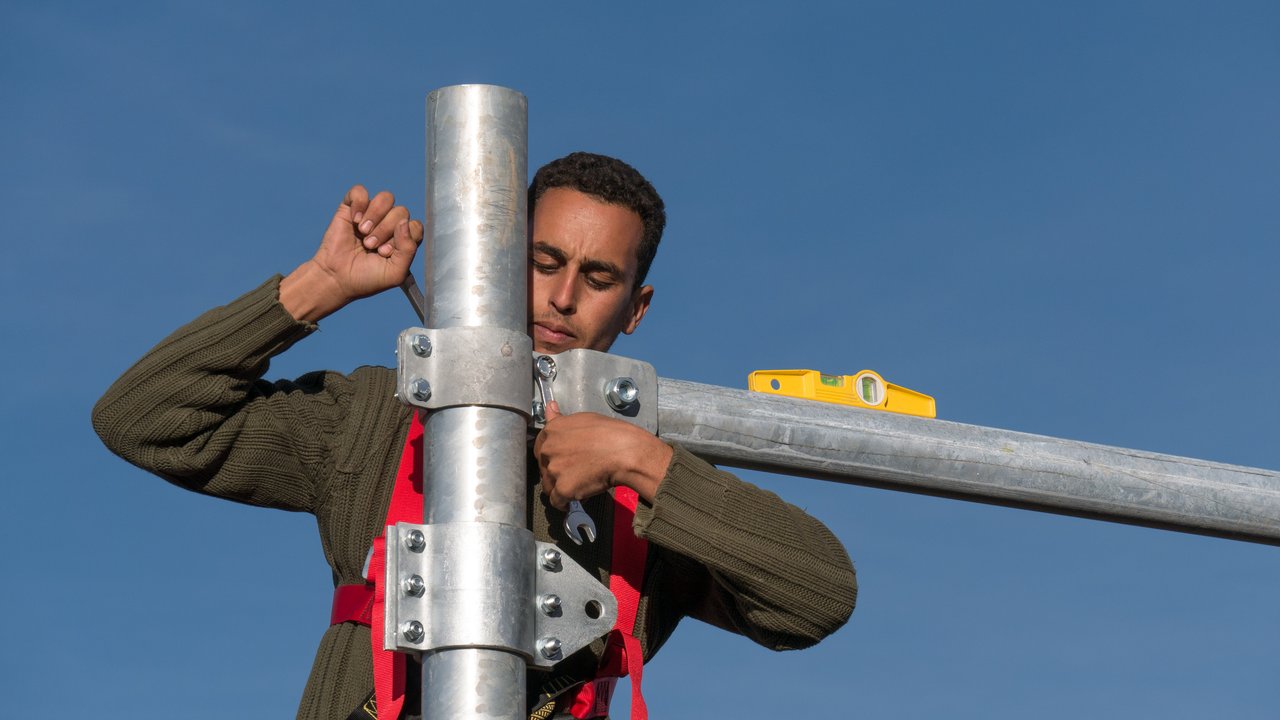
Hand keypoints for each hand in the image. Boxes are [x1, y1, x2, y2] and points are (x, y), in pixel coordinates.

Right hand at [280, 185, 424, 321]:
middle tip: (370, 246)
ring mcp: (371, 215)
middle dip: (385, 230)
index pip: (415, 226)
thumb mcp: (396, 272)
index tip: (385, 252)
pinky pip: (360, 191)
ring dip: (375, 216)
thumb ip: (408, 249)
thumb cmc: (366, 278)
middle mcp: (390, 224)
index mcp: (403, 240)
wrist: (336, 278)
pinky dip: (359, 204)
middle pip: (401, 211)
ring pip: (386, 198)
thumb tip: (405, 223)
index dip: (403, 237)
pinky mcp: (351, 207)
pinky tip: (354, 220)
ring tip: (363, 232)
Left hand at [533, 401, 672, 508]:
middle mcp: (548, 450)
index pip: (540, 447)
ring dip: (559, 488)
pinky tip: (576, 498)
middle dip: (555, 471)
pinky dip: (565, 503)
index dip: (551, 455)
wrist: (624, 452)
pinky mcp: (563, 489)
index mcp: (552, 431)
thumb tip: (550, 408)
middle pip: (543, 467)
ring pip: (548, 485)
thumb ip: (562, 419)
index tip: (561, 459)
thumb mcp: (583, 419)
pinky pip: (557, 502)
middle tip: (573, 472)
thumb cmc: (610, 433)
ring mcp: (554, 470)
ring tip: (577, 486)